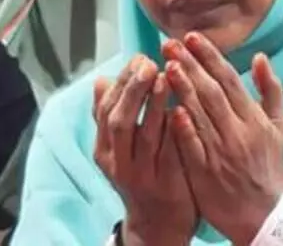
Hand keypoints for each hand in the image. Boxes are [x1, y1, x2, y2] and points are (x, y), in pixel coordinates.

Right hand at [94, 56, 198, 244]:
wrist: (159, 223)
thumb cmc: (143, 173)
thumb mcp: (120, 148)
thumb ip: (112, 116)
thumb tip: (100, 81)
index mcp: (106, 150)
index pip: (106, 109)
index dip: (122, 82)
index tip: (139, 58)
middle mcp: (118, 162)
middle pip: (119, 121)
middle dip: (133, 89)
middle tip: (149, 63)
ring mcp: (142, 175)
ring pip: (145, 136)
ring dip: (153, 105)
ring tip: (166, 78)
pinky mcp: (166, 185)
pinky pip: (169, 154)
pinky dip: (174, 131)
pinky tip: (182, 111)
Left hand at [163, 35, 282, 245]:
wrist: (263, 214)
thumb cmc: (269, 167)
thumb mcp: (278, 127)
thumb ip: (270, 90)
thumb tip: (259, 57)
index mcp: (254, 119)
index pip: (229, 80)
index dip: (209, 57)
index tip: (192, 37)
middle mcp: (238, 132)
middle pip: (211, 92)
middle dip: (190, 65)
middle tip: (169, 44)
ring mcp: (221, 152)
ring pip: (200, 114)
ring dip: (183, 89)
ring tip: (166, 66)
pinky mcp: (206, 172)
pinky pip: (192, 146)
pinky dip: (184, 127)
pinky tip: (171, 108)